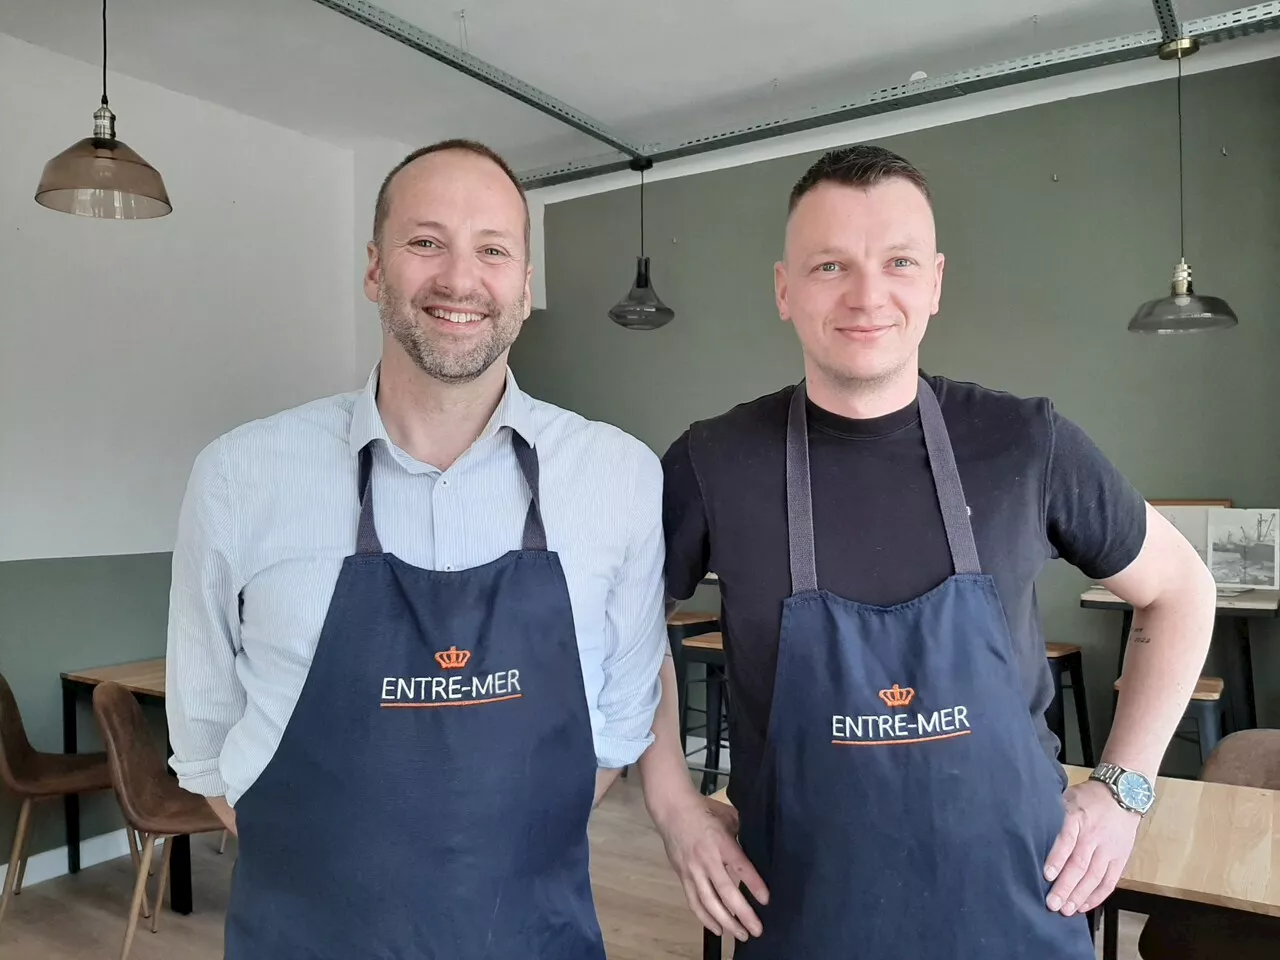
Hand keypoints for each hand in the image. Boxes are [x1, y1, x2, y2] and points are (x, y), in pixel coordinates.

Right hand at [652, 793, 768, 940]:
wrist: (673, 810)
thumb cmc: (704, 811)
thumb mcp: (728, 817)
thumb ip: (742, 834)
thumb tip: (757, 848)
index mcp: (721, 843)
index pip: (740, 866)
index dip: (753, 884)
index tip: (765, 900)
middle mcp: (707, 859)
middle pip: (726, 891)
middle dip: (743, 913)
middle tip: (756, 930)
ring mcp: (693, 870)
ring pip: (709, 902)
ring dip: (725, 922)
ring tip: (740, 935)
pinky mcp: (683, 876)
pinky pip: (694, 901)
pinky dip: (705, 918)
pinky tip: (718, 929)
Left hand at [1043, 780, 1139, 915]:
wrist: (1123, 794)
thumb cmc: (1087, 798)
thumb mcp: (1066, 797)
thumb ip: (1051, 814)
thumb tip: (1026, 826)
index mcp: (1077, 818)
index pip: (1066, 840)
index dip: (1057, 858)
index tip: (1047, 875)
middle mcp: (1094, 835)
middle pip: (1080, 864)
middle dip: (1066, 886)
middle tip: (1053, 903)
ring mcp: (1109, 849)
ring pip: (1095, 877)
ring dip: (1080, 895)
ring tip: (1067, 910)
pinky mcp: (1120, 858)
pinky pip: (1110, 881)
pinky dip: (1098, 896)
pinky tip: (1084, 906)